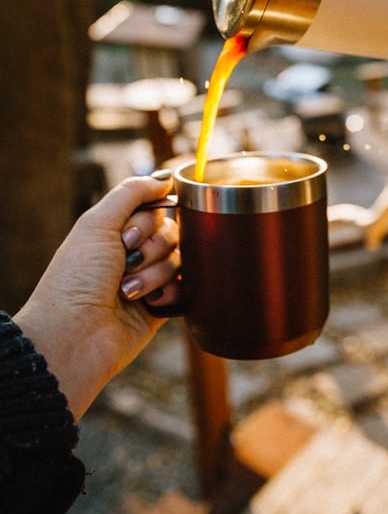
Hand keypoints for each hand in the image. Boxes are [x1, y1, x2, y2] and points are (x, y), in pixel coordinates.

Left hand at [14, 174, 180, 421]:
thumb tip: (165, 178)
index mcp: (116, 231)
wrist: (75, 335)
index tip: (127, 235)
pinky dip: (170, 292)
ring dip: (154, 274)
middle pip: (172, 232)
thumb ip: (132, 192)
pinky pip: (186, 287)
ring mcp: (149, 279)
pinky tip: (150, 304)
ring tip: (127, 292)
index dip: (148, 220)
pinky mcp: (163, 306)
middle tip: (125, 263)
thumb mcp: (97, 223)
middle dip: (151, 248)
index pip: (155, 209)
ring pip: (180, 259)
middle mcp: (134, 253)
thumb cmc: (78, 278)